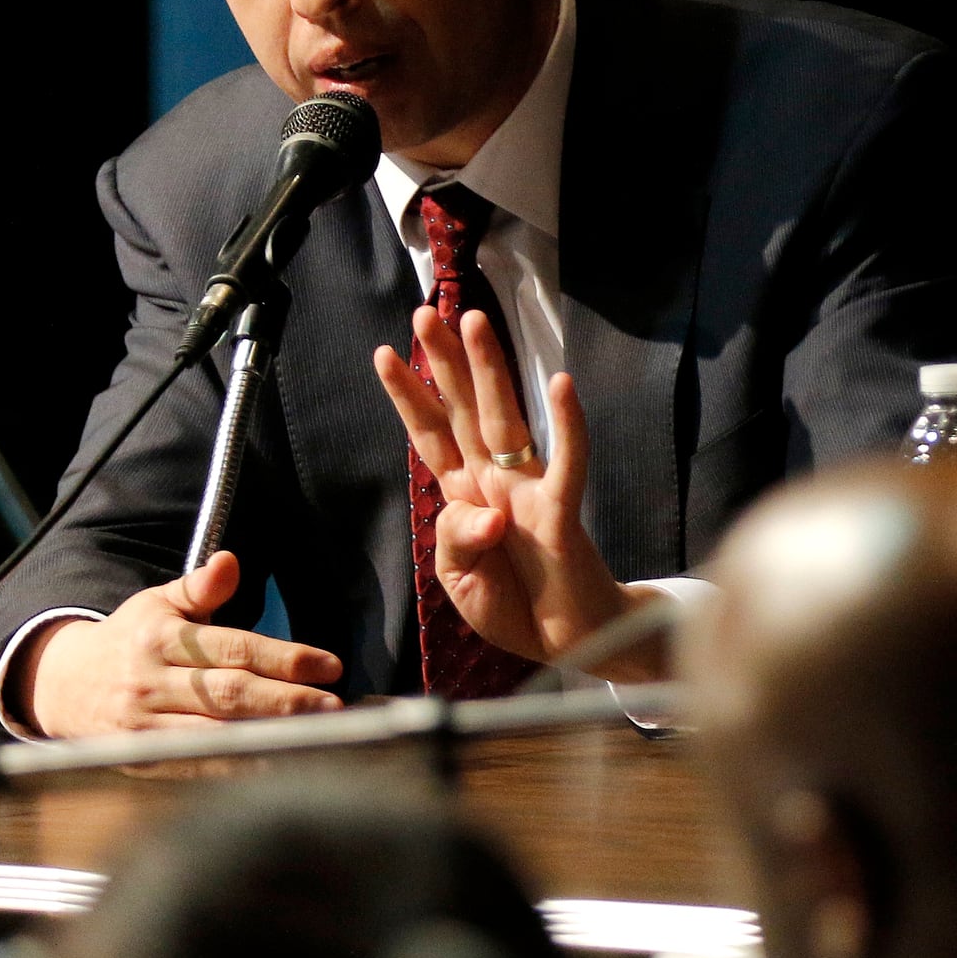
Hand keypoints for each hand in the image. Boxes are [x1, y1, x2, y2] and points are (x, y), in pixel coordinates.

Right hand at [18, 551, 344, 736]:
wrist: (63, 687)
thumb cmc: (130, 641)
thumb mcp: (158, 604)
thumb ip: (201, 587)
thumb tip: (230, 561)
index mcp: (160, 638)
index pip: (233, 648)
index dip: (284, 658)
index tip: (330, 666)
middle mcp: (150, 682)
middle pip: (229, 693)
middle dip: (287, 701)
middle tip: (335, 706)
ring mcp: (144, 725)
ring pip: (216, 732)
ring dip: (271, 736)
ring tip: (319, 736)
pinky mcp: (143, 758)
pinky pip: (198, 764)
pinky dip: (239, 766)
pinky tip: (279, 762)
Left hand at [372, 308, 665, 679]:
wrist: (573, 643)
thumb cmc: (519, 609)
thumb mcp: (460, 584)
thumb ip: (453, 542)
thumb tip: (485, 513)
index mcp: (466, 499)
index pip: (431, 437)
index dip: (409, 397)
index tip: (383, 354)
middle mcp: (496, 483)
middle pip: (464, 411)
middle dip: (444, 363)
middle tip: (425, 314)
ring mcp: (530, 492)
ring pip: (506, 420)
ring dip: (491, 370)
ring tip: (476, 322)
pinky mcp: (563, 511)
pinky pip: (567, 461)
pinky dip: (567, 425)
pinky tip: (560, 384)